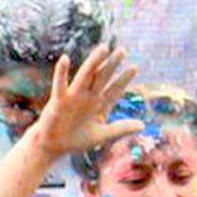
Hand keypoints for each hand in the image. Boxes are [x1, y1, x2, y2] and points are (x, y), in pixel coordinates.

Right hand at [27, 46, 142, 162]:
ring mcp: (73, 97)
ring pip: (85, 76)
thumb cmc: (76, 140)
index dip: (124, 80)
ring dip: (93, 62)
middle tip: (123, 51)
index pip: (114, 89)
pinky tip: (64, 59)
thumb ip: (121, 128)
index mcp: (98, 104)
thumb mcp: (101, 135)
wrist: (53, 147)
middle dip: (112, 65)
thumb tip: (143, 125)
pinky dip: (61, 73)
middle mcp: (87, 97)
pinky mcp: (58, 101)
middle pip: (102, 77)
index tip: (134, 68)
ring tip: (103, 48)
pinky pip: (60, 85)